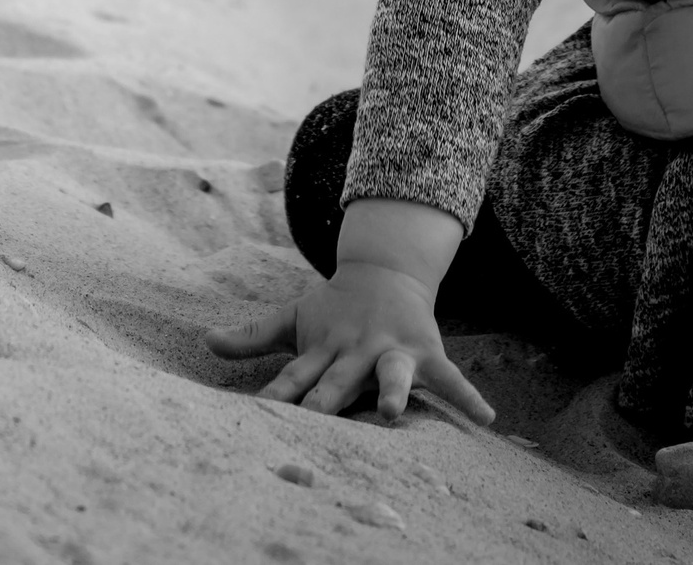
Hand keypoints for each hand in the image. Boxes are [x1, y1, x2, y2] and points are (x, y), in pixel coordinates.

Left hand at [207, 261, 495, 423]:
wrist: (384, 271)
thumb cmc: (333, 307)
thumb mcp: (293, 318)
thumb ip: (252, 336)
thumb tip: (204, 341)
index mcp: (321, 348)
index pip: (293, 376)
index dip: (277, 395)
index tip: (259, 414)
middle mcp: (354, 351)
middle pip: (337, 381)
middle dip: (327, 401)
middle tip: (314, 420)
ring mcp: (391, 350)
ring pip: (391, 375)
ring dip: (391, 392)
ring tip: (392, 413)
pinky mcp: (424, 351)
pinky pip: (450, 379)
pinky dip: (469, 397)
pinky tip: (487, 420)